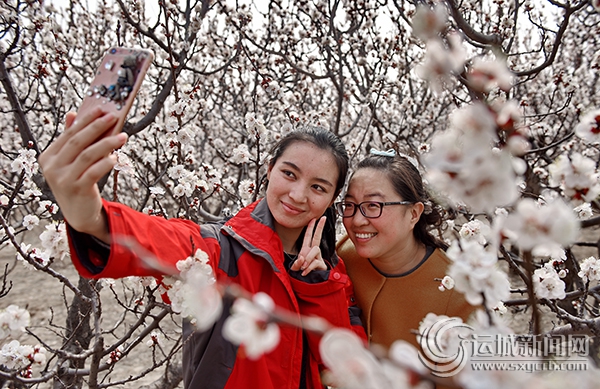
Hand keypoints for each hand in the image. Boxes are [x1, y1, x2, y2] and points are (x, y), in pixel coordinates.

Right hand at [38, 107, 125, 242]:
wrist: (78, 213)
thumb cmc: (76, 182)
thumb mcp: (69, 162)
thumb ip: (70, 140)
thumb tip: (72, 114)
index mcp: (48, 157)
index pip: (68, 134)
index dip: (85, 120)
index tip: (101, 109)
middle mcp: (52, 167)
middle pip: (77, 142)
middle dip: (96, 127)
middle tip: (113, 117)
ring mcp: (63, 179)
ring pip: (87, 155)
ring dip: (107, 143)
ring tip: (122, 136)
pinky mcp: (77, 190)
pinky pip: (94, 172)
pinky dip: (105, 163)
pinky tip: (115, 157)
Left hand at [290, 216, 327, 275]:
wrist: (311, 281)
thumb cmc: (303, 271)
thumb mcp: (296, 267)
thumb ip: (296, 264)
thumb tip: (301, 259)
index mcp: (307, 249)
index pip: (309, 236)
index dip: (310, 227)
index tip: (313, 218)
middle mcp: (313, 251)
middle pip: (317, 237)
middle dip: (320, 227)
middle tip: (323, 218)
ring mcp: (318, 257)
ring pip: (315, 250)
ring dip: (308, 258)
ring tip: (303, 267)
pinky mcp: (321, 264)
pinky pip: (315, 262)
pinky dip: (308, 268)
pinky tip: (304, 272)